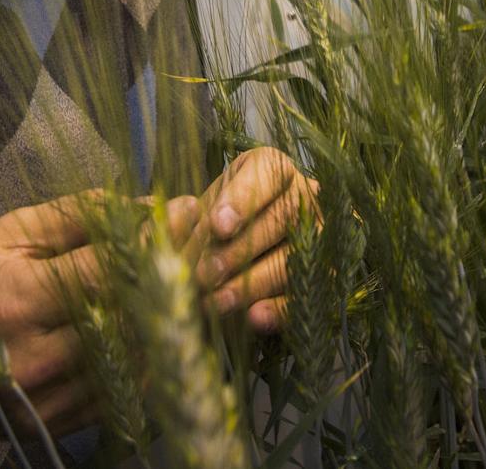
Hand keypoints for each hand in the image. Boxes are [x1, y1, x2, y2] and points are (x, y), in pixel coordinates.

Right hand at [0, 191, 200, 436]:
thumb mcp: (9, 233)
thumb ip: (77, 217)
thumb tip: (144, 205)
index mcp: (19, 299)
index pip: (107, 268)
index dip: (155, 238)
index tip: (190, 211)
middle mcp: (32, 355)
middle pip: (128, 316)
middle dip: (174, 278)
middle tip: (208, 247)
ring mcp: (43, 398)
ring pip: (132, 359)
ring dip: (172, 322)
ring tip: (199, 285)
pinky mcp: (50, 423)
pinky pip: (120, 394)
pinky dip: (152, 362)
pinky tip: (169, 332)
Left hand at [187, 146, 318, 333]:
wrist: (240, 265)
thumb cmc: (215, 231)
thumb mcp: (195, 215)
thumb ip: (177, 216)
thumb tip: (155, 210)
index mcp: (272, 169)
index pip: (267, 171)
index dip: (243, 198)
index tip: (218, 226)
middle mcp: (304, 194)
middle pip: (283, 215)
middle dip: (241, 249)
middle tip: (204, 275)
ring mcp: (323, 232)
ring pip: (297, 254)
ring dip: (255, 282)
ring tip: (217, 302)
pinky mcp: (330, 272)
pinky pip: (311, 290)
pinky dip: (281, 307)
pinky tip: (254, 317)